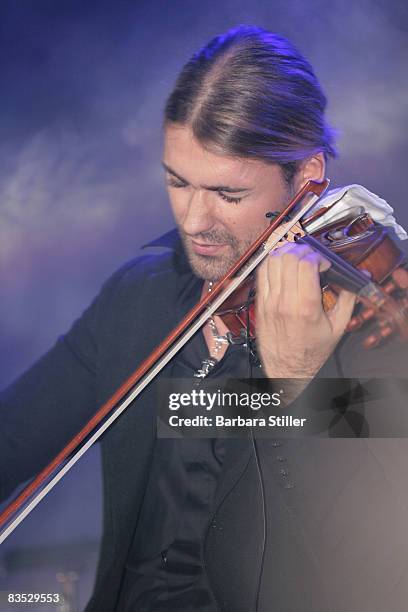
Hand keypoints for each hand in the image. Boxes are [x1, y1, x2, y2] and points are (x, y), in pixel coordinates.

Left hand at [256, 243, 355, 377]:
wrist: (288, 369)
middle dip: (302, 251)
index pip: (306, 264)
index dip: (317, 257)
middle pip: (288, 258)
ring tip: (296, 258)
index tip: (324, 263)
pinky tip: (282, 266)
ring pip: (272, 262)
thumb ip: (348, 299)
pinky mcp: (260, 304)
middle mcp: (284, 303)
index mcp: (306, 308)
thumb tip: (355, 279)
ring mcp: (269, 302)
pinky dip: (272, 264)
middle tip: (310, 257)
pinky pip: (261, 274)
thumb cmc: (311, 352)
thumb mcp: (337, 327)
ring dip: (285, 253)